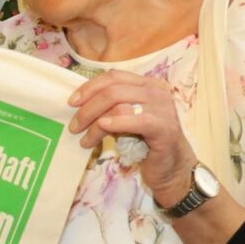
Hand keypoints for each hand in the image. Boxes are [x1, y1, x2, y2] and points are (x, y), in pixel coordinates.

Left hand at [68, 71, 194, 203]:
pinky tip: (102, 129)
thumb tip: (81, 105)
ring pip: (119, 104)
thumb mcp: (127, 119)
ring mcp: (163, 108)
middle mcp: (157, 91)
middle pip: (113, 90)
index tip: (72, 102)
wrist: (172, 167)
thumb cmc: (147, 143)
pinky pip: (135, 121)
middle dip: (88, 108)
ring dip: (95, 122)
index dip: (90, 87)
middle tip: (74, 126)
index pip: (114, 77)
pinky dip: (115, 123)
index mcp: (148, 84)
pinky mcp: (164, 128)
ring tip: (85, 139)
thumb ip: (112, 107)